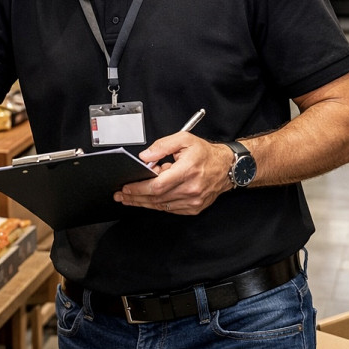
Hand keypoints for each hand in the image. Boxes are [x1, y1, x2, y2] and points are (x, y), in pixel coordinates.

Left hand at [113, 133, 230, 214]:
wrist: (227, 168)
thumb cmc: (205, 153)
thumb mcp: (184, 139)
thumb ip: (162, 146)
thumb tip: (145, 157)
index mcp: (187, 170)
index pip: (157, 185)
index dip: (139, 188)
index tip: (126, 187)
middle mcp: (191, 188)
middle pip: (156, 198)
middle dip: (135, 197)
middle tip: (121, 195)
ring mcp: (193, 201)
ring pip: (162, 205)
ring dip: (143, 203)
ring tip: (129, 199)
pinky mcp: (194, 208)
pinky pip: (170, 209)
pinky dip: (157, 205)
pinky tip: (148, 200)